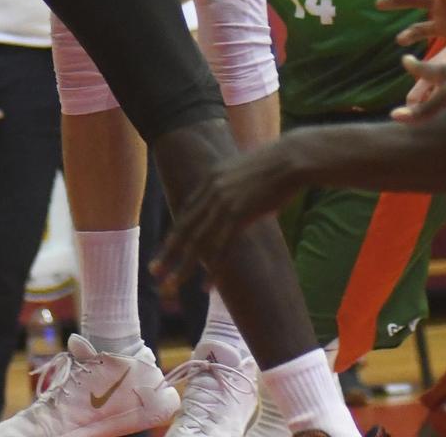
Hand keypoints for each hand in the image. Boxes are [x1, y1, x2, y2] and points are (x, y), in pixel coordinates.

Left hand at [152, 144, 300, 287]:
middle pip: (184, 230)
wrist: (290, 158)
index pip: (186, 213)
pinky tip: (205, 287)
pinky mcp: (240, 215)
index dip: (174, 235)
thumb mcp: (243, 170)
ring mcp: (224, 204)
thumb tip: (230, 196)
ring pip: (197, 244)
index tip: (164, 252)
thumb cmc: (274, 164)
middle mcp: (212, 191)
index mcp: (211, 179)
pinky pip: (221, 249)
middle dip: (168, 254)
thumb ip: (230, 184)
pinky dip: (212, 270)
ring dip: (182, 269)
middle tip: (154, 273)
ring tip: (171, 287)